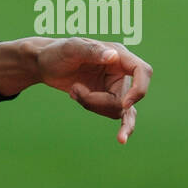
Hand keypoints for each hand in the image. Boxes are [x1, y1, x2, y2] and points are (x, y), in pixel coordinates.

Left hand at [34, 38, 151, 143]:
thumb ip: (91, 50)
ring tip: (74, 92)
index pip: (142, 71)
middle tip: (74, 91)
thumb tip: (113, 57)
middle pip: (124, 99)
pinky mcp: (108, 98)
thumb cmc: (57, 52)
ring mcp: (116, 86)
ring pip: (117, 110)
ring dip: (92, 105)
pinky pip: (120, 115)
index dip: (139, 90)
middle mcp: (121, 71)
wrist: (45, 63)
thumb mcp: (71, 48)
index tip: (124, 104)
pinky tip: (121, 139)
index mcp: (118, 54)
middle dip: (97, 102)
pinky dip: (121, 127)